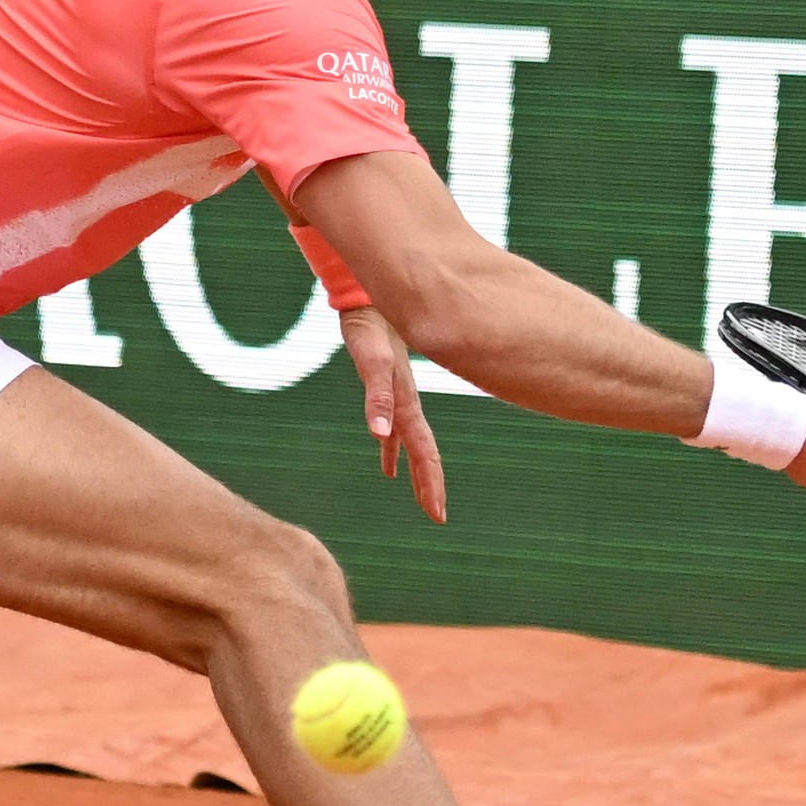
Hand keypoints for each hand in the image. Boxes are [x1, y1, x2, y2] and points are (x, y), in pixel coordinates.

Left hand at [337, 304, 447, 522]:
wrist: (368, 291)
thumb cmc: (367, 322)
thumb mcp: (369, 360)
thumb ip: (377, 396)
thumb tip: (380, 433)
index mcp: (406, 401)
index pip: (424, 452)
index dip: (431, 483)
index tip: (437, 514)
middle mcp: (406, 401)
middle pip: (422, 451)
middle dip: (429, 483)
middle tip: (436, 515)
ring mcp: (397, 394)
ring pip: (409, 441)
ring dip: (415, 468)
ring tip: (418, 494)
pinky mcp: (384, 385)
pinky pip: (390, 425)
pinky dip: (390, 446)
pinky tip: (387, 462)